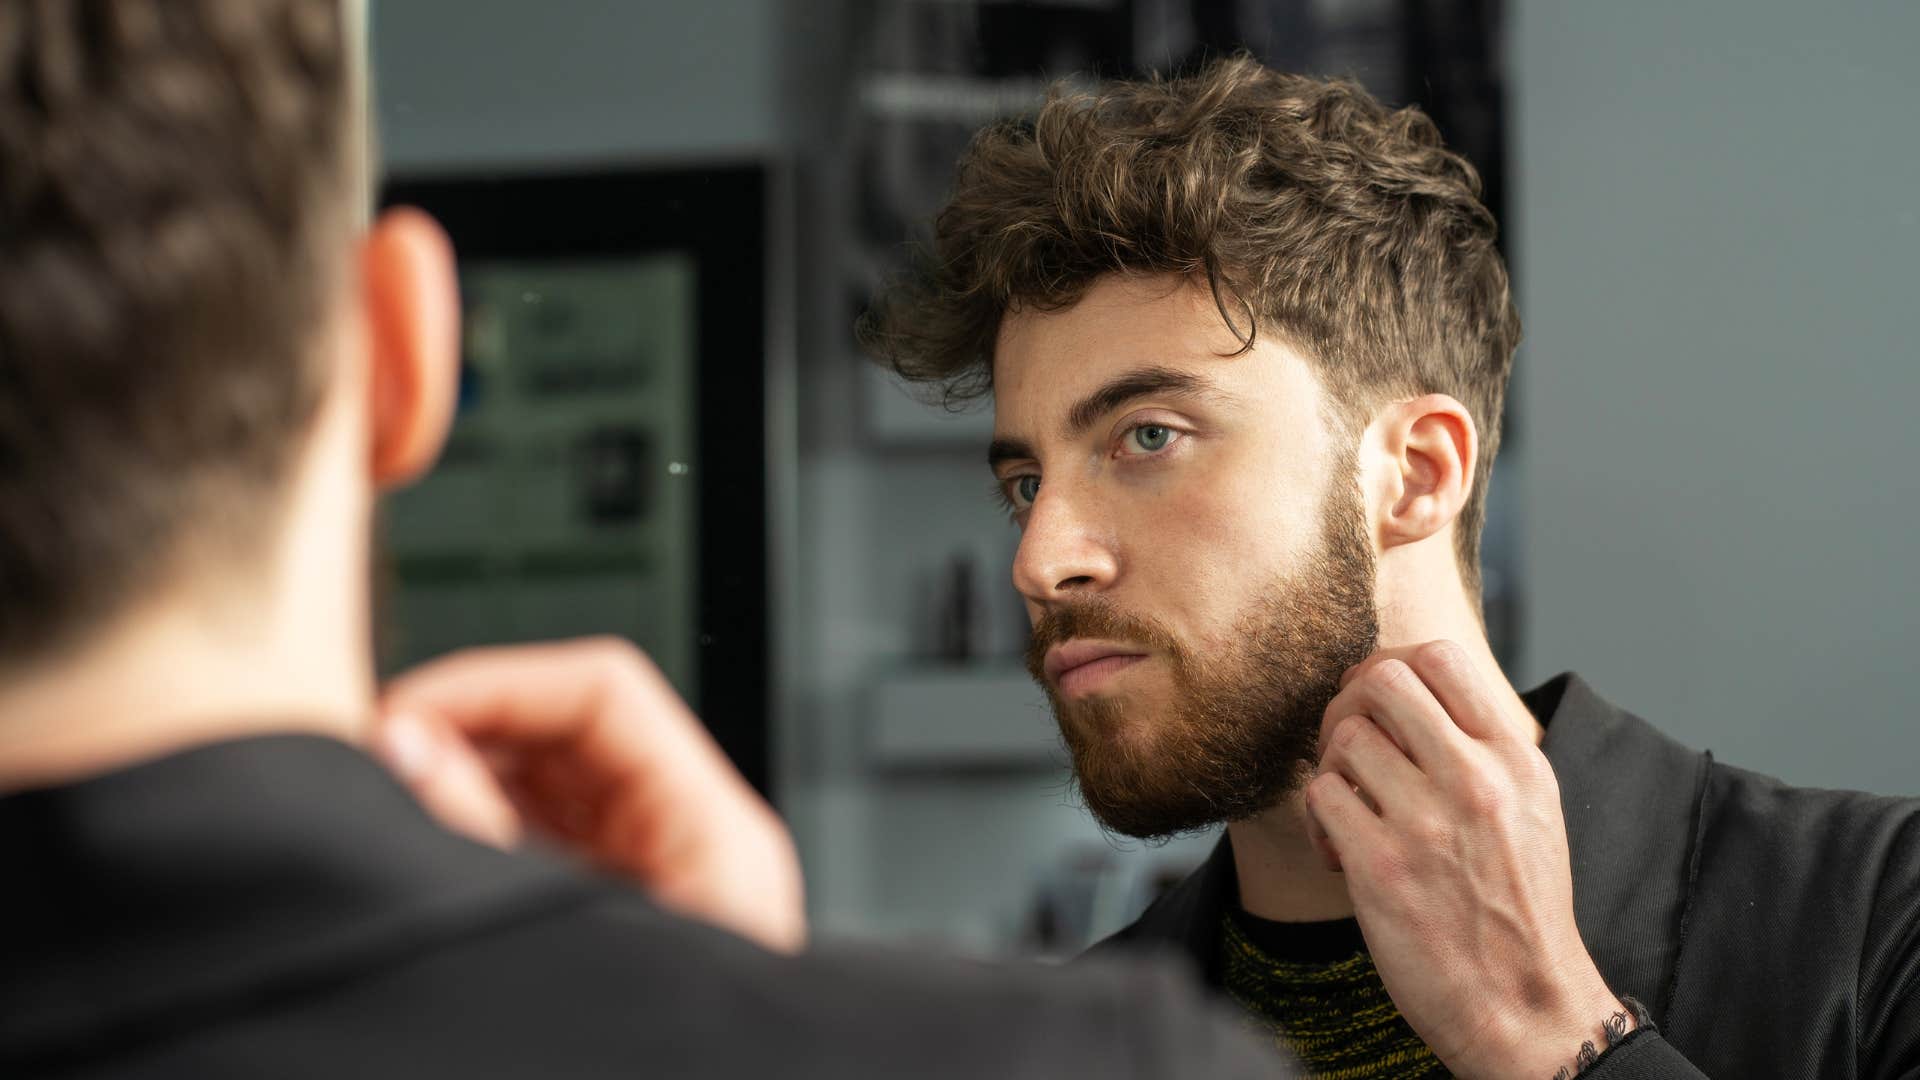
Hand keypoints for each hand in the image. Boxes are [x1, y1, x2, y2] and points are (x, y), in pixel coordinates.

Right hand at [374, 637, 806, 954]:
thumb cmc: (664, 1075)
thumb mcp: (574, 937)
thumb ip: (486, 836)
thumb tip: (411, 746)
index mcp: (719, 838)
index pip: (607, 691)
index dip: (497, 683)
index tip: (407, 711)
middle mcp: (697, 850)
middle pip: (575, 727)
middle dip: (470, 725)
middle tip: (381, 750)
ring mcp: (659, 887)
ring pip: (550, 784)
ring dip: (467, 773)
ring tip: (392, 789)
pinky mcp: (619, 923)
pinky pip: (543, 844)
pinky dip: (481, 826)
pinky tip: (428, 833)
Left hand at [1302, 641, 1624, 1079]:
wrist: (1527, 1006)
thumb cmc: (1518, 909)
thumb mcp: (1530, 808)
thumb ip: (1483, 748)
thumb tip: (1415, 692)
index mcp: (1516, 758)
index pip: (1441, 656)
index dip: (1391, 667)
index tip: (1379, 707)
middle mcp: (1476, 778)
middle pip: (1379, 679)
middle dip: (1347, 705)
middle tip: (1348, 750)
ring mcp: (1428, 821)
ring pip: (1341, 738)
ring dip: (1330, 771)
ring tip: (1349, 814)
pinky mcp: (1383, 866)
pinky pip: (1320, 797)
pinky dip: (1317, 821)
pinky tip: (1339, 853)